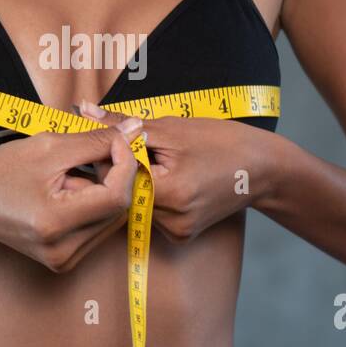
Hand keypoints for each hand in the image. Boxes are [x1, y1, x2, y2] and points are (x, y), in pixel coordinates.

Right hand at [0, 116, 144, 271]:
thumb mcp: (47, 147)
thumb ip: (95, 139)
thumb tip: (135, 130)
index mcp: (56, 223)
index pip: (117, 196)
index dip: (126, 163)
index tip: (118, 139)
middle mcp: (64, 250)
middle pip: (119, 208)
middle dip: (117, 174)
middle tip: (97, 149)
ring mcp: (66, 259)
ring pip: (112, 217)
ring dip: (106, 188)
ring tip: (72, 172)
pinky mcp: (66, 259)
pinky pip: (98, 226)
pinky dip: (94, 202)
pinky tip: (69, 190)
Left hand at [78, 99, 275, 243]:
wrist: (263, 169)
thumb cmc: (220, 141)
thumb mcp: (171, 126)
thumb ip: (122, 124)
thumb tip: (82, 110)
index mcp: (168, 192)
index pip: (114, 176)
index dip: (109, 155)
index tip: (115, 138)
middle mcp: (171, 220)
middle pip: (122, 192)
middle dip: (122, 168)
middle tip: (144, 147)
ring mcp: (177, 232)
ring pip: (134, 203)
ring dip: (137, 181)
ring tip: (164, 163)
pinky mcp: (181, 236)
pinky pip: (151, 213)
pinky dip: (153, 195)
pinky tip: (173, 181)